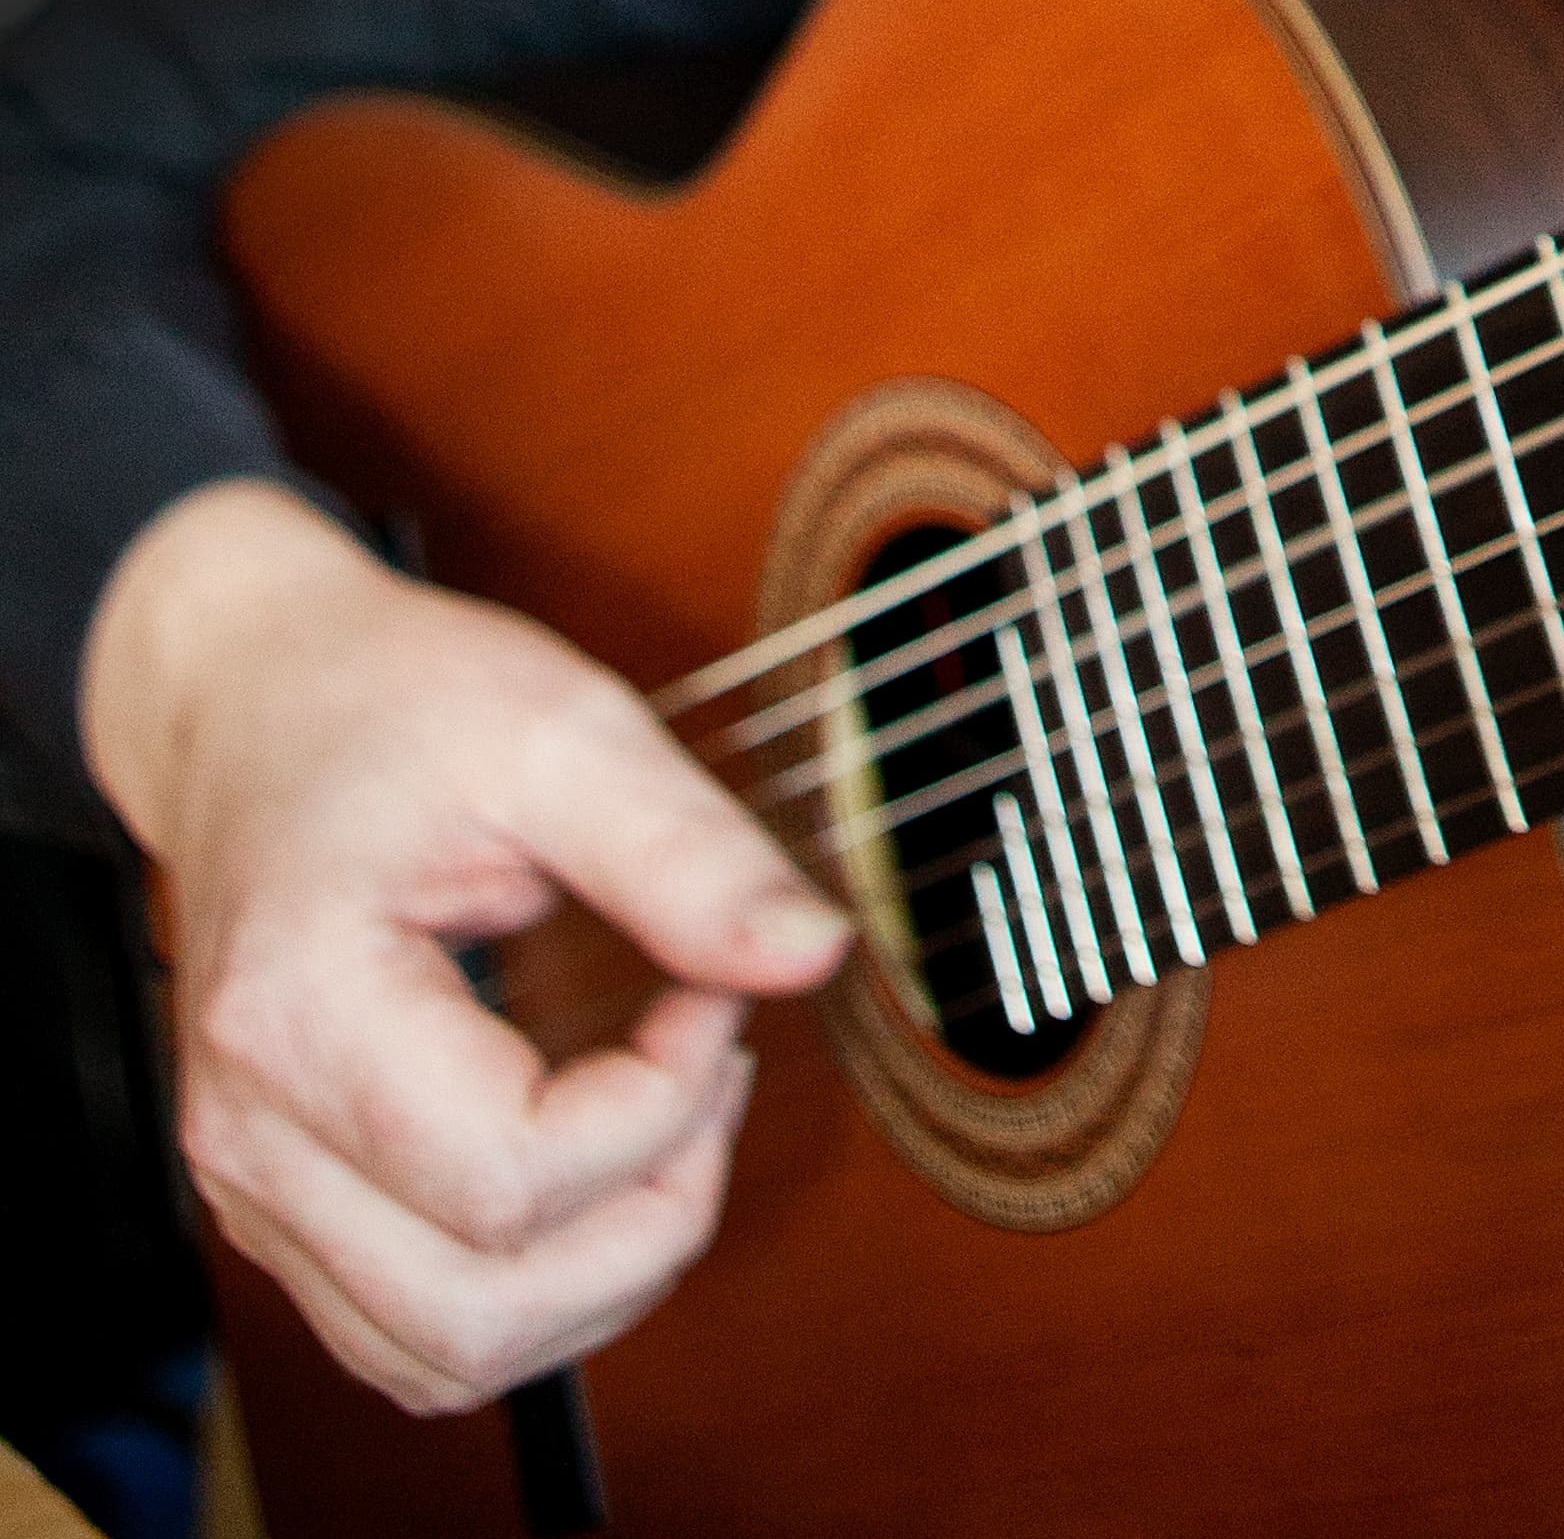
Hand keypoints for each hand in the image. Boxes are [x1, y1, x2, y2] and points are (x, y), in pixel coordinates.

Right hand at [82, 480, 849, 1412]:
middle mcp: (252, 1135)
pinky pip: (420, 1334)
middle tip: (708, 1078)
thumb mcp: (559, 733)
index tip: (711, 997)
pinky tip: (599, 1169)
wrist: (256, 708)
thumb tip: (812, 952)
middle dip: (651, 1219)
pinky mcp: (290, 1209)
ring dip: (604, 1274)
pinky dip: (539, 1290)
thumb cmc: (387, 710)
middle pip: (479, 1312)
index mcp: (299, 1016)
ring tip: (662, 1121)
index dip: (664, 1104)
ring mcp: (257, 1188)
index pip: (515, 1179)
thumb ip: (690, 852)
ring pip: (450, 1355)